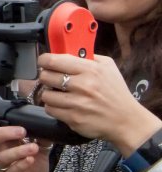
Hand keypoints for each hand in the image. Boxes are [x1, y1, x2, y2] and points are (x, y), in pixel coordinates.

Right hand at [0, 121, 50, 171]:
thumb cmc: (29, 171)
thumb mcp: (37, 152)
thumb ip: (41, 139)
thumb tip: (47, 126)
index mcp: (2, 145)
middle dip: (2, 133)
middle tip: (21, 131)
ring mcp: (2, 168)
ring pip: (1, 157)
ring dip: (17, 151)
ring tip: (34, 147)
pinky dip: (20, 165)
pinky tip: (30, 160)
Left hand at [36, 52, 161, 151]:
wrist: (127, 120)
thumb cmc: (116, 92)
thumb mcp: (108, 67)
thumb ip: (88, 57)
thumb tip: (65, 51)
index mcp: (90, 69)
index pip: (53, 60)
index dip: (44, 61)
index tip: (45, 63)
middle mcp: (82, 85)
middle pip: (45, 77)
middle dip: (46, 77)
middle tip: (53, 80)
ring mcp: (77, 103)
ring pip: (45, 95)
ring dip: (50, 94)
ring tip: (59, 95)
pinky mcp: (73, 118)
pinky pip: (50, 110)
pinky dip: (53, 107)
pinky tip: (63, 106)